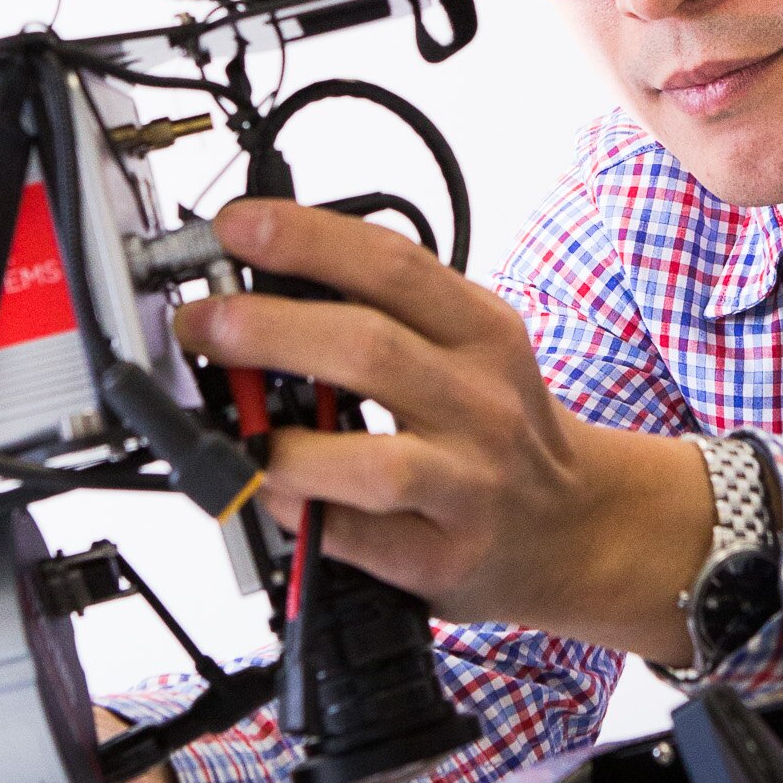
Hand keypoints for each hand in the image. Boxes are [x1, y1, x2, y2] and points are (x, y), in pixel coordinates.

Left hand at [169, 197, 707, 658]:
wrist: (579, 527)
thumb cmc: (501, 432)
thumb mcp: (470, 350)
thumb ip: (389, 316)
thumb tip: (262, 284)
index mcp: (483, 332)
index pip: (391, 264)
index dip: (305, 238)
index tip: (236, 226)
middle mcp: (482, 402)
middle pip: (368, 347)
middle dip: (267, 329)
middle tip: (203, 322)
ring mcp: (468, 483)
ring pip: (372, 458)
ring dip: (284, 442)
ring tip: (236, 430)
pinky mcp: (444, 556)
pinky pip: (357, 537)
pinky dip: (301, 512)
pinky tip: (271, 493)